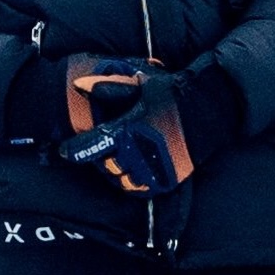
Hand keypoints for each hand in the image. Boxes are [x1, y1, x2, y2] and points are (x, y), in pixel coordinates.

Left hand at [59, 58, 233, 196]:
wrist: (210, 110)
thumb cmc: (173, 95)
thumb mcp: (141, 84)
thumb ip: (108, 87)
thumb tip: (79, 85)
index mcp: (128, 130)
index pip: (92, 146)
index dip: (75, 150)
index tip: (64, 151)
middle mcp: (138, 153)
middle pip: (106, 166)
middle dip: (101, 159)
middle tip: (104, 149)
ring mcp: (153, 170)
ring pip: (122, 181)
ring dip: (116, 172)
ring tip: (119, 160)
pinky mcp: (166, 180)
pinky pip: (141, 189)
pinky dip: (134, 182)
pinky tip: (134, 171)